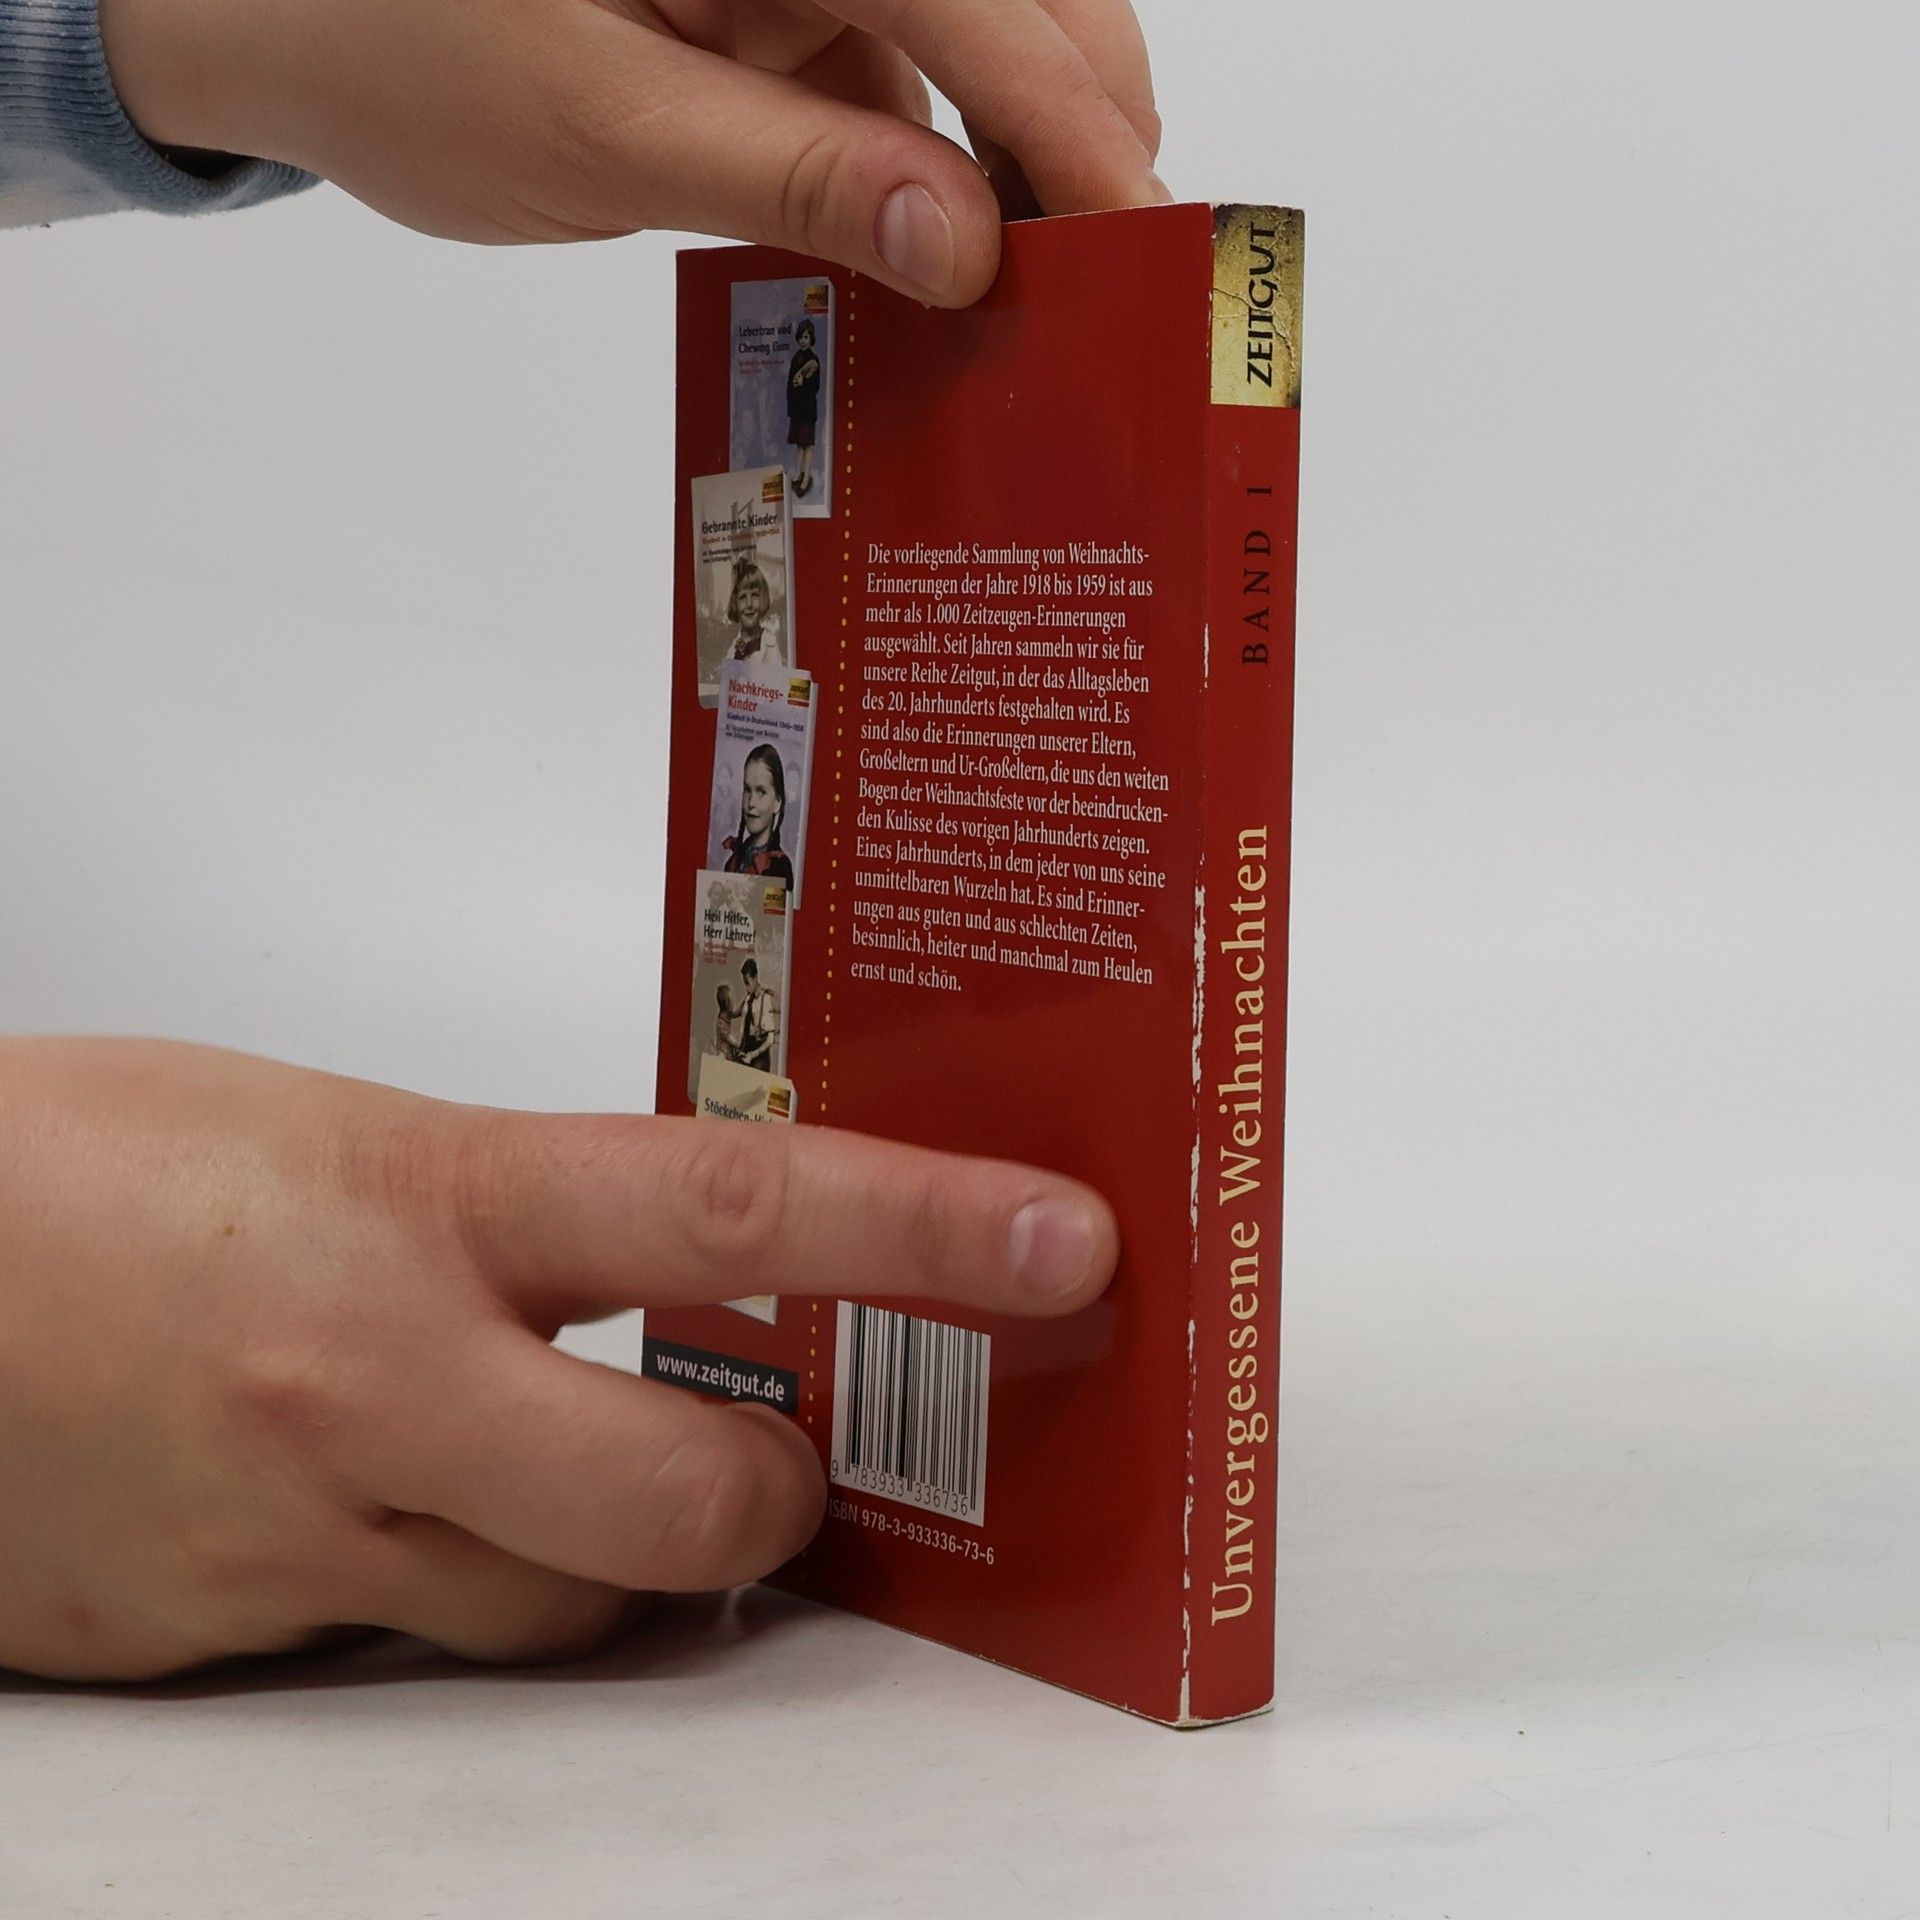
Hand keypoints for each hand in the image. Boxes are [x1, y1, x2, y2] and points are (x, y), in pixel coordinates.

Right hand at [0, 1038, 1114, 1680]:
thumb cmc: (82, 1160)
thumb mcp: (332, 1131)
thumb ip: (505, 1208)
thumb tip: (664, 1260)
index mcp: (422, 1202)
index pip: (735, 1211)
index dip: (923, 1231)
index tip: (1064, 1244)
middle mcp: (377, 1385)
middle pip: (685, 1504)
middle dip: (777, 1502)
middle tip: (793, 1460)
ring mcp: (298, 1537)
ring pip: (556, 1616)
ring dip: (615, 1566)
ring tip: (575, 1473)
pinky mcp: (219, 1645)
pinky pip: (411, 1653)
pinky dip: (461, 1599)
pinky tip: (402, 1514)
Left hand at [97, 0, 1166, 301]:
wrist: (297, 24)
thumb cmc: (407, 48)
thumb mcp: (605, 128)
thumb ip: (797, 174)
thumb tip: (966, 245)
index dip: (1071, 116)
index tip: (1145, 236)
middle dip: (1080, 126)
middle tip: (1122, 278)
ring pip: (979, 46)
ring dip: (1025, 164)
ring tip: (1060, 291)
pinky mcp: (790, 20)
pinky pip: (907, 95)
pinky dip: (946, 184)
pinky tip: (962, 272)